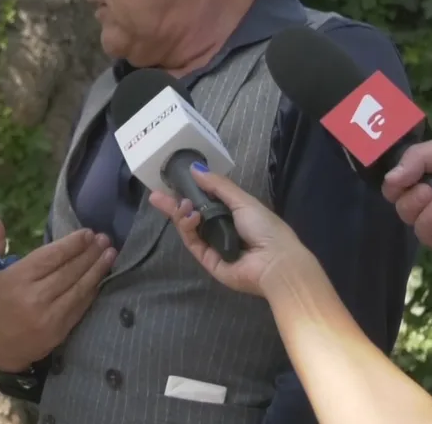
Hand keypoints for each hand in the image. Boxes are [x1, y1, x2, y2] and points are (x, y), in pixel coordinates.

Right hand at [0, 208, 116, 371]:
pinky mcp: (59, 332)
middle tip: (105, 238)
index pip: (51, 256)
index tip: (88, 233)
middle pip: (69, 270)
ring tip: (110, 254)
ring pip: (79, 288)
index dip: (72, 244)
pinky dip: (92, 291)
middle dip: (90, 253)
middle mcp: (34, 297)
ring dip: (97, 270)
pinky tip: (101, 278)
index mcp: (16, 279)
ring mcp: (49, 317)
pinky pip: (80, 307)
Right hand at [149, 166, 310, 296]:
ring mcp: (213, 246)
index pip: (206, 200)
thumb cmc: (265, 227)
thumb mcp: (242, 200)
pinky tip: (190, 216)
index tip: (173, 181)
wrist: (276, 262)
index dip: (189, 191)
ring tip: (180, 204)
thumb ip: (218, 185)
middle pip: (193, 214)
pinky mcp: (207, 260)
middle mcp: (221, 229)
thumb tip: (195, 168)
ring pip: (190, 228)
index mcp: (233, 213)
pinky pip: (193, 243)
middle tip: (155, 195)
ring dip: (181, 214)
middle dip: (174, 204)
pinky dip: (188, 228)